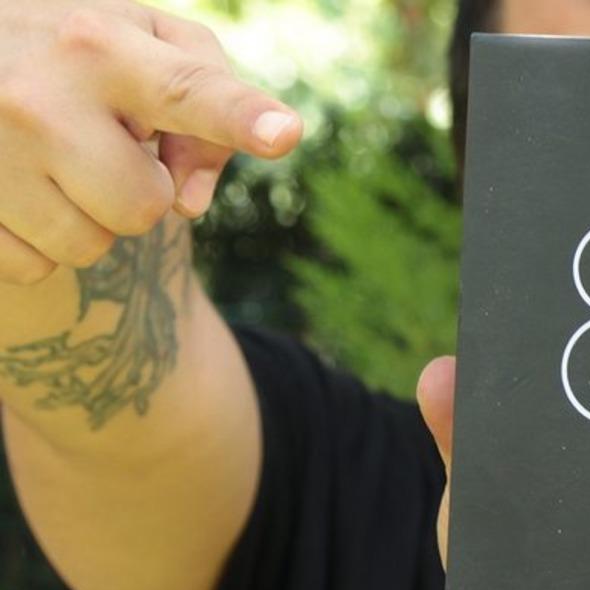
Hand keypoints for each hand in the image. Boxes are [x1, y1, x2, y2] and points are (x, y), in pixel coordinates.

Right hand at [0, 0, 301, 284]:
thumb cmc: (80, 50)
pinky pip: (33, 267)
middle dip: (140, 188)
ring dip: (86, 216)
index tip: (284, 134)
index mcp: (99, 46)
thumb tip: (191, 200)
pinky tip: (16, 185)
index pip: (187, 91)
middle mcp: (40, 97)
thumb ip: (209, 98)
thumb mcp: (147, 43)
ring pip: (88, 246)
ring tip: (54, 159)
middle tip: (104, 145)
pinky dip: (35, 237)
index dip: (238, 116)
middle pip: (146, 206)